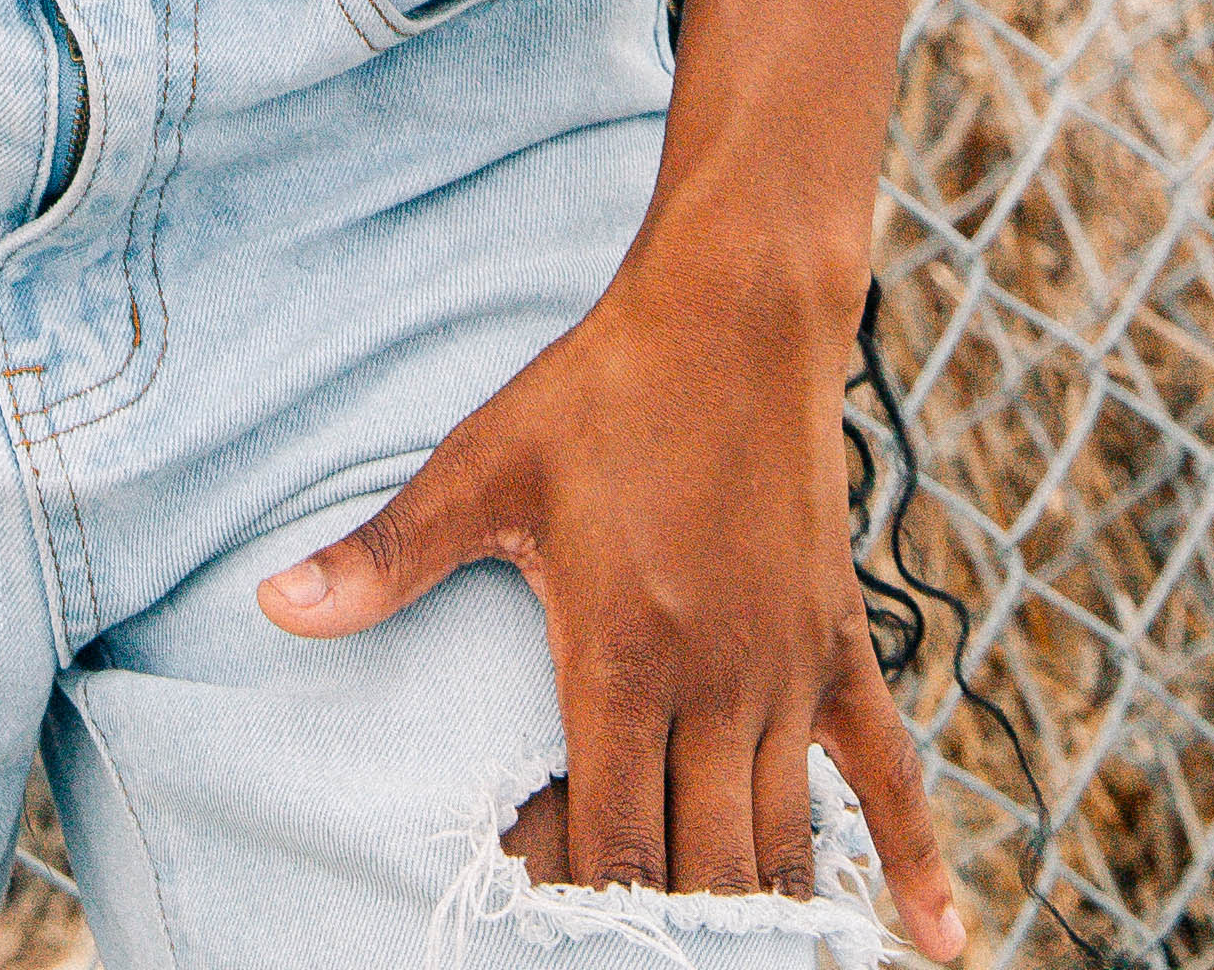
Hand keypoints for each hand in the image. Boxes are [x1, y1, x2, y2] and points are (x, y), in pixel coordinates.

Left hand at [254, 235, 960, 952]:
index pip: (608, 841)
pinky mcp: (837, 647)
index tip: (540, 922)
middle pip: (698, 867)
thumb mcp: (482, 465)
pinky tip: (938, 944)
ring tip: (738, 962)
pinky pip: (890, 772)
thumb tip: (275, 603)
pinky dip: (918, 861)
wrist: (734, 310)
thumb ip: (386, 556)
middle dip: (662, 922)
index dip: (579, 903)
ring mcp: (786, 672)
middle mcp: (714, 684)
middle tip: (625, 942)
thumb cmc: (600, 389)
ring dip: (757, 912)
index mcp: (621, 656)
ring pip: (781, 844)